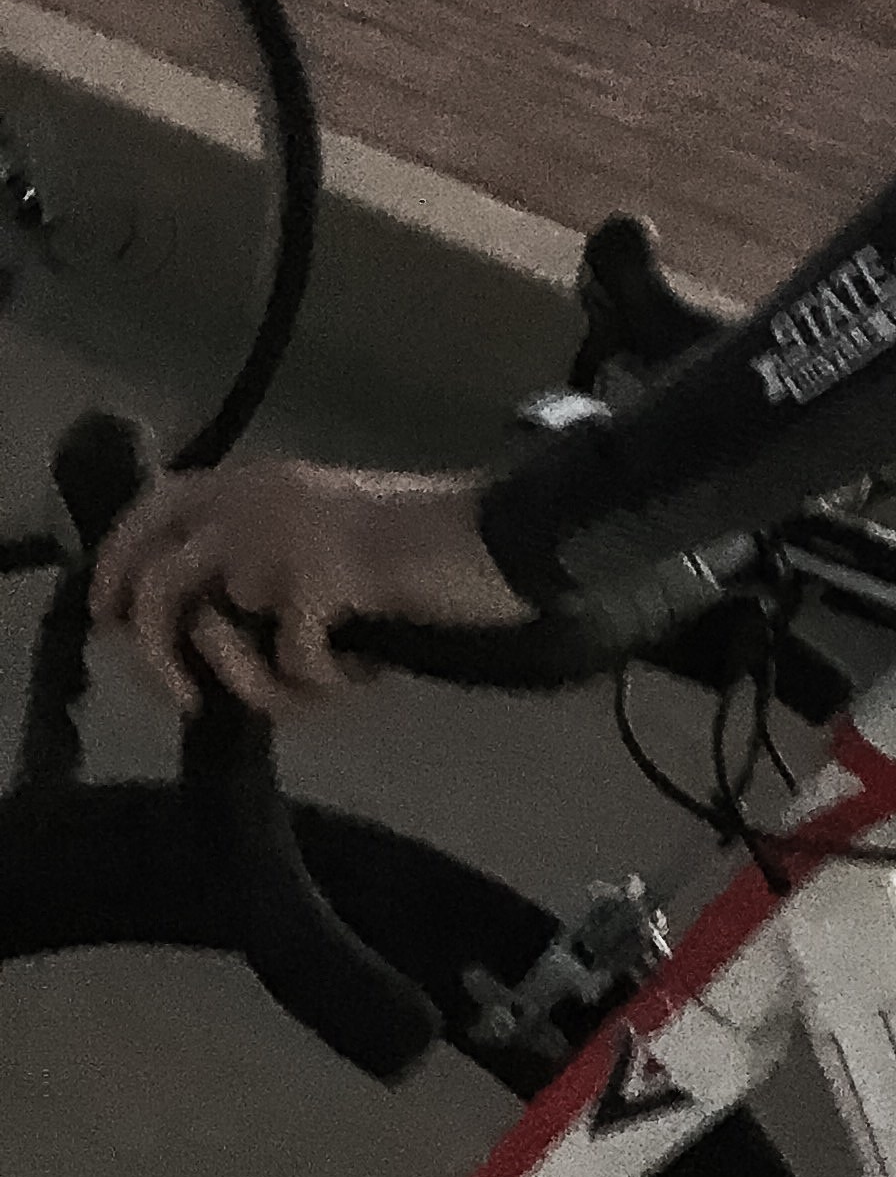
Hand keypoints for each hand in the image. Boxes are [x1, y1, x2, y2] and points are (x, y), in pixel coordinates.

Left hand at [88, 458, 530, 719]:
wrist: (506, 539)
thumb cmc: (426, 548)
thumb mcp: (327, 540)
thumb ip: (263, 563)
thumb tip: (198, 626)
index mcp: (261, 480)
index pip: (152, 509)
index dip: (116, 566)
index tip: (108, 620)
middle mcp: (259, 497)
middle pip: (154, 582)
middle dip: (161, 654)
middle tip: (191, 696)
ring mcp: (286, 537)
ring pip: (209, 631)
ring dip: (248, 679)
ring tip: (310, 685)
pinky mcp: (322, 578)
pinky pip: (286, 662)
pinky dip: (323, 683)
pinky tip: (365, 671)